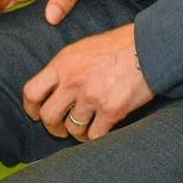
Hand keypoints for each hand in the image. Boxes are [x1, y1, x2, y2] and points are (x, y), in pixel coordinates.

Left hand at [21, 23, 153, 140]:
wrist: (150, 47)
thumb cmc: (120, 45)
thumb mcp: (84, 48)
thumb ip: (67, 67)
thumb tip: (55, 88)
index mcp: (63, 63)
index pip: (32, 92)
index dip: (31, 108)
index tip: (36, 114)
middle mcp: (72, 81)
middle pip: (48, 116)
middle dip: (53, 127)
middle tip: (61, 129)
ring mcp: (91, 96)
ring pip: (72, 128)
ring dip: (78, 133)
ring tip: (86, 130)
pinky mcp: (111, 110)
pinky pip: (95, 135)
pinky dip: (96, 137)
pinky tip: (101, 131)